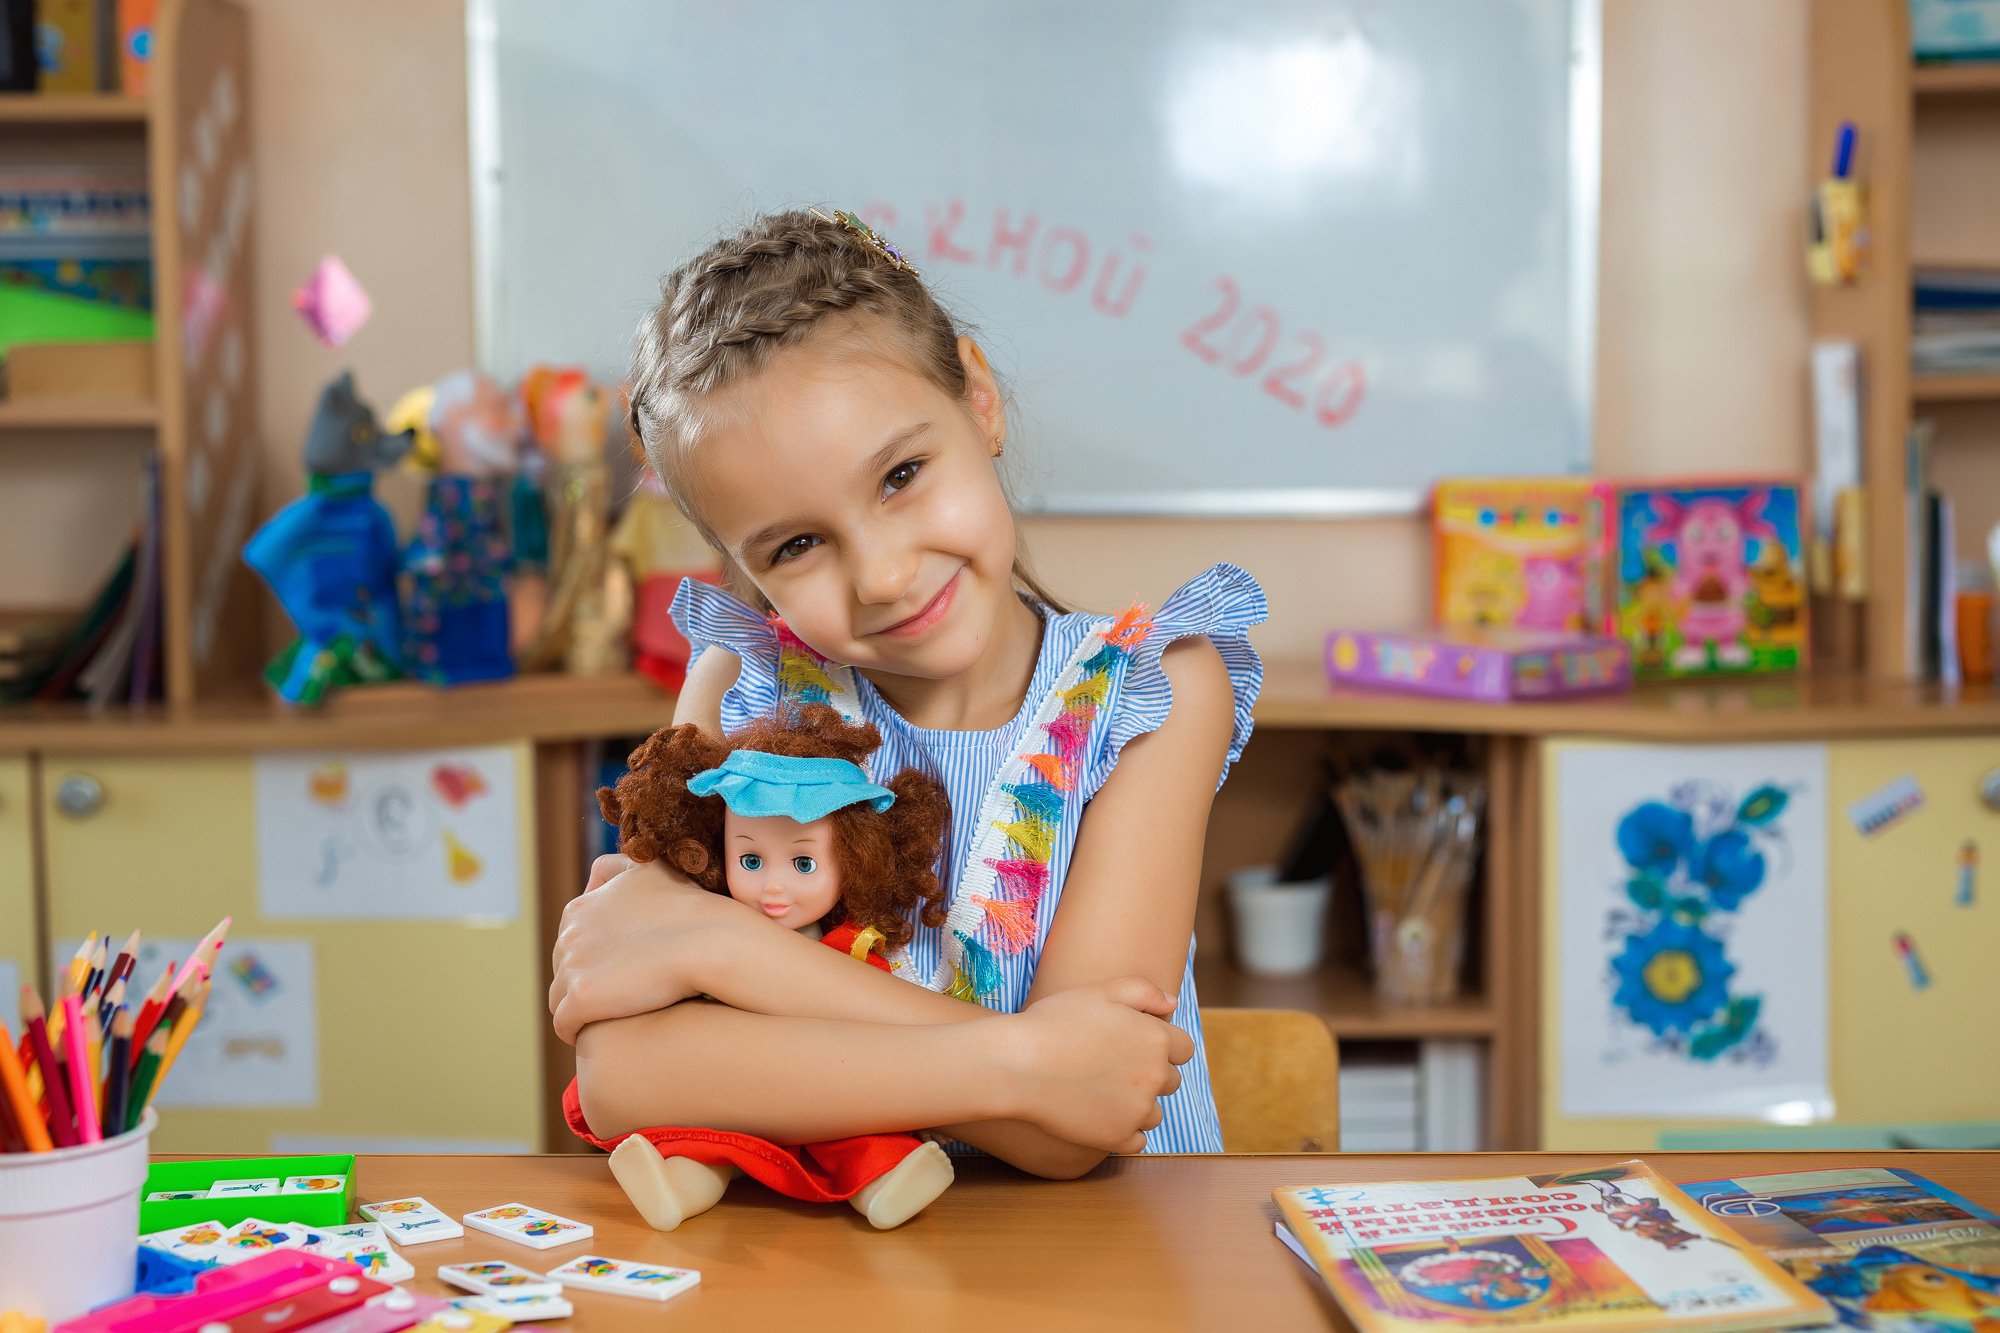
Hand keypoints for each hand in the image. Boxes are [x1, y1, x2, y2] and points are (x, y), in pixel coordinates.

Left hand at [548, 858, 732, 1043]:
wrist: (708, 940)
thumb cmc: (688, 907)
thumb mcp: (647, 869)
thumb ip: (615, 867)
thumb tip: (594, 880)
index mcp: (579, 909)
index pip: (570, 943)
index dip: (592, 958)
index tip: (614, 971)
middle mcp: (568, 936)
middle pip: (562, 971)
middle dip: (583, 983)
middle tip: (614, 997)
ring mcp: (572, 967)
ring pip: (559, 1000)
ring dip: (577, 1009)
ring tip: (604, 1020)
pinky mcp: (582, 998)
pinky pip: (566, 1025)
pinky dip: (576, 1031)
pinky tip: (596, 1034)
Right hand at [995, 978, 1193, 1153]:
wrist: (1018, 1064)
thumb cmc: (1055, 1022)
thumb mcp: (1101, 991)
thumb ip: (1144, 991)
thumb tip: (1172, 1004)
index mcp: (1156, 1039)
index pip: (1183, 1048)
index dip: (1161, 1045)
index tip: (1134, 1045)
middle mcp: (1155, 1076)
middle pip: (1170, 1080)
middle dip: (1150, 1074)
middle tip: (1112, 1067)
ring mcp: (1137, 1110)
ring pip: (1154, 1112)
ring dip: (1138, 1105)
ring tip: (1102, 1092)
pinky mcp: (1117, 1137)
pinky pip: (1137, 1140)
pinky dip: (1123, 1131)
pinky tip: (1100, 1115)